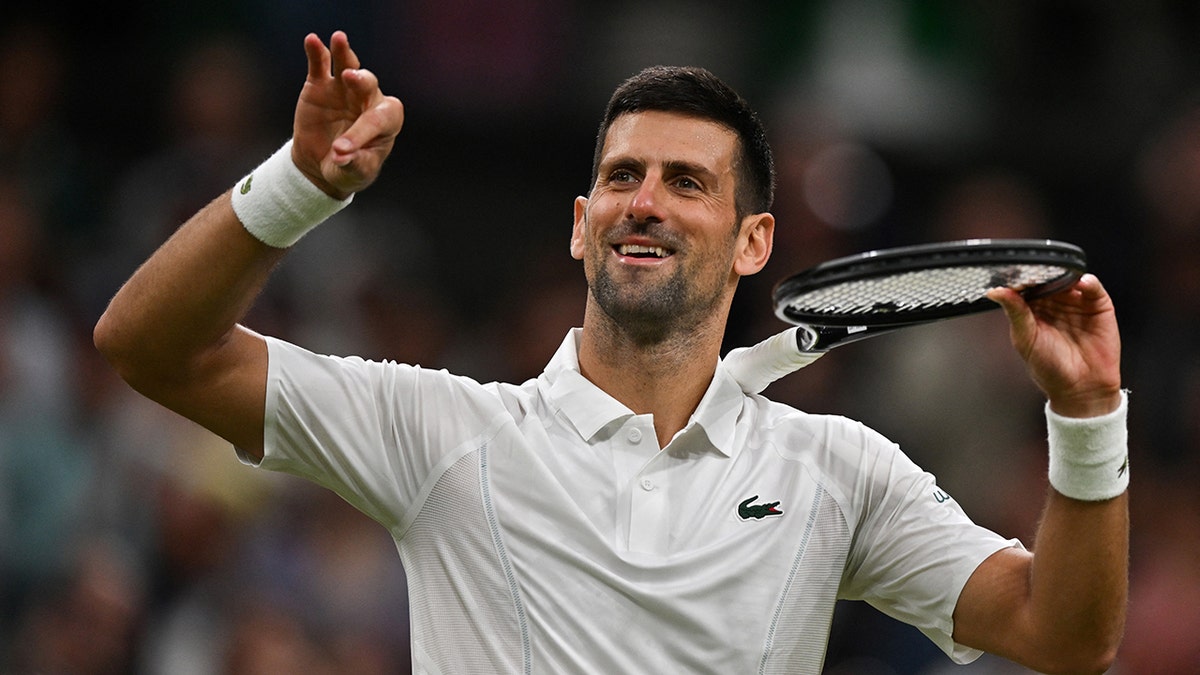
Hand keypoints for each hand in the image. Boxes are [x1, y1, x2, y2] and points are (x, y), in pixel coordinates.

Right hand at [292, 32, 403, 199]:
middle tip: (351, 79)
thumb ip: (354, 164)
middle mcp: (369, 100)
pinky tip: (312, 40)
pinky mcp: (320, 84)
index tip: (340, 151)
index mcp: (386, 122)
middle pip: (369, 85)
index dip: (362, 133)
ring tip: (339, 39)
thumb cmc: (349, 169)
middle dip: (361, 82)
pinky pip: (320, 64)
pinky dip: (316, 51)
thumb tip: (342, 156)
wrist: (323, 163)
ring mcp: (344, 89)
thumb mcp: (354, 173)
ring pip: (348, 65)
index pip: (378, 120)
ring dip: (344, 52)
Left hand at [987, 274, 1121, 417]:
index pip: (1025, 285)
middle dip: (1043, 271)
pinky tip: (1081, 283)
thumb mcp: (1025, 338)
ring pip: (1069, 279)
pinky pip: (1093, 288)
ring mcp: (1076, 302)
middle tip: (1037, 267)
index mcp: (1032, 309)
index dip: (1021, 278)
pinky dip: (1088, 282)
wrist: (1081, 388)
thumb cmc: (1049, 367)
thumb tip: (996, 292)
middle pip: (1048, 278)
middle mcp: (1054, 302)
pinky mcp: (1098, 306)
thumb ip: (1015, 312)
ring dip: (1064, 274)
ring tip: (1058, 272)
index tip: (1016, 272)